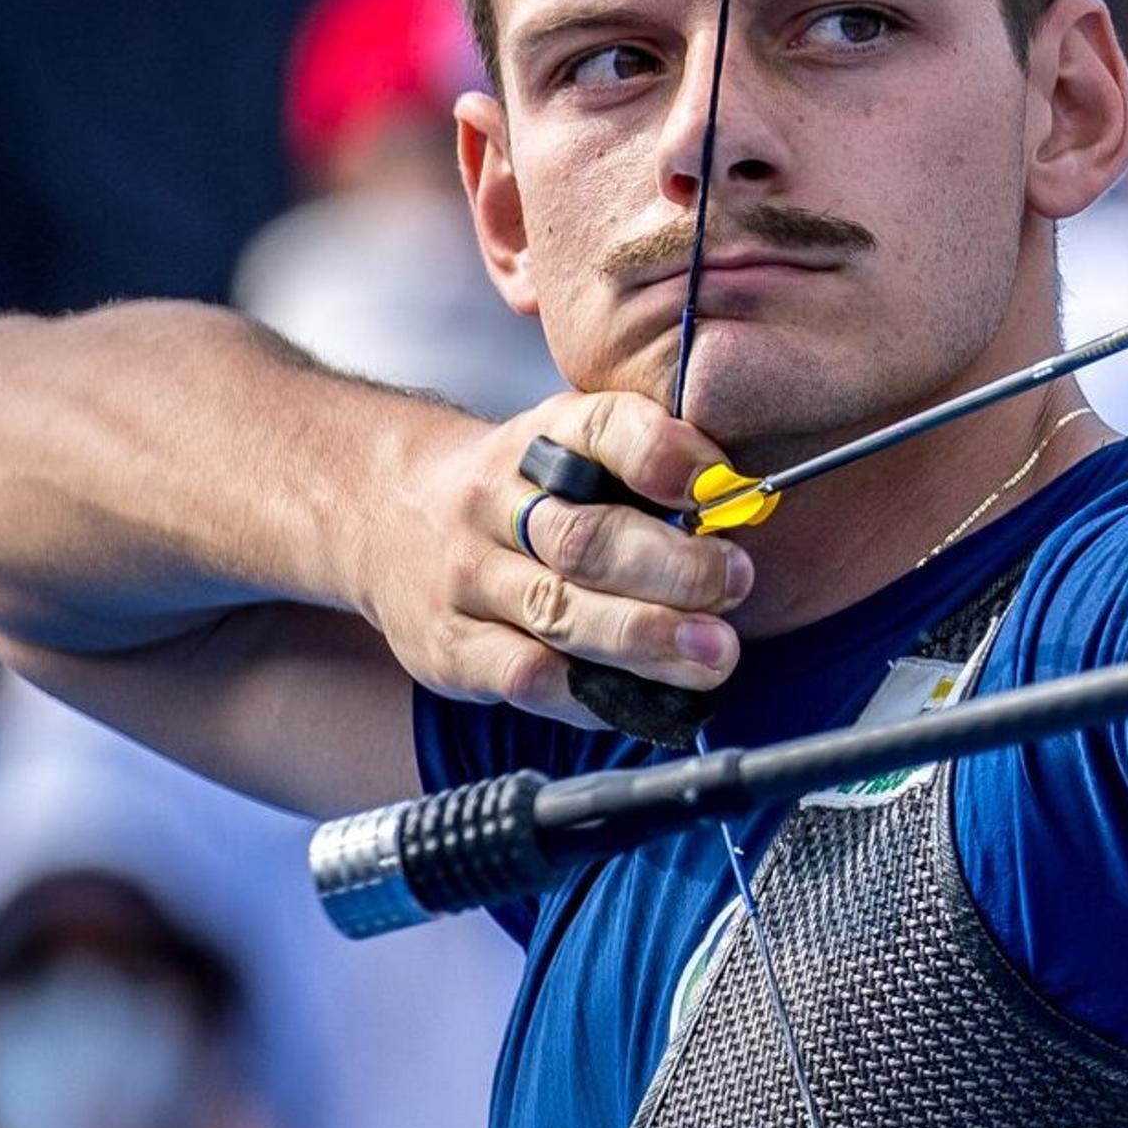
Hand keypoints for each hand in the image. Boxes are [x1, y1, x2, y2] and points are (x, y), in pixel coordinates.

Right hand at [361, 390, 753, 723]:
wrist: (388, 515)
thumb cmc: (521, 490)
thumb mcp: (573, 447)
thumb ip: (650, 465)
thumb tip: (739, 503)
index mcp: (541, 438)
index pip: (600, 430)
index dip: (662, 455)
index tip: (719, 486)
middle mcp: (494, 502)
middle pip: (586, 537)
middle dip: (673, 568)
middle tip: (734, 583)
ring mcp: (466, 578)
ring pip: (560, 612)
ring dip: (646, 639)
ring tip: (713, 656)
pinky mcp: (448, 647)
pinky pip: (528, 676)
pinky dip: (592, 694)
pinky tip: (645, 698)